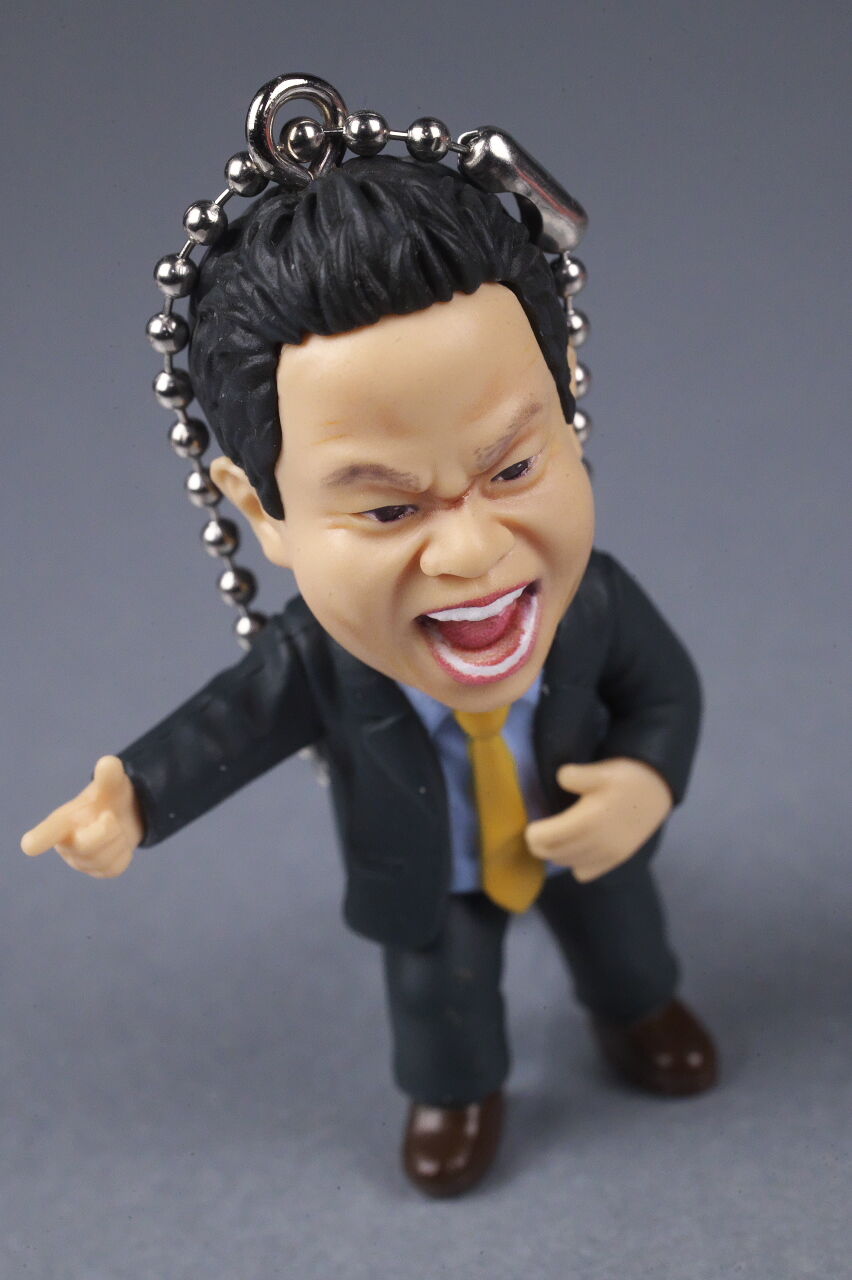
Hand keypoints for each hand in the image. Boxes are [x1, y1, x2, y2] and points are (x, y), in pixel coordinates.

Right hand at [21, 755, 142, 877]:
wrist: (125, 815)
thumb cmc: (109, 797)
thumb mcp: (111, 783)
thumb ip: (109, 774)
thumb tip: (109, 763)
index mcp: (62, 821)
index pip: (48, 831)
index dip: (40, 838)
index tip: (30, 845)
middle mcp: (66, 844)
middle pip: (87, 847)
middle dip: (107, 830)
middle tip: (111, 817)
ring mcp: (81, 862)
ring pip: (104, 860)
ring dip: (118, 840)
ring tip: (115, 828)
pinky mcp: (98, 872)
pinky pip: (115, 867)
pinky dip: (124, 853)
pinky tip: (119, 842)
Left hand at [525, 757, 672, 882]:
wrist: (659, 791)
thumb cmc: (628, 778)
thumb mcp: (601, 770)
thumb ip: (575, 776)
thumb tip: (559, 778)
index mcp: (586, 822)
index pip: (544, 840)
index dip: (533, 834)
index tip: (533, 824)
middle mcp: (595, 844)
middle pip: (553, 854)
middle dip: (541, 844)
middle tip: (541, 830)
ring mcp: (607, 856)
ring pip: (567, 864)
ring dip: (557, 854)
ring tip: (557, 837)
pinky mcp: (616, 860)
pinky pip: (584, 873)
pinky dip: (575, 864)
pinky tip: (577, 848)